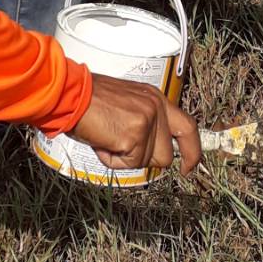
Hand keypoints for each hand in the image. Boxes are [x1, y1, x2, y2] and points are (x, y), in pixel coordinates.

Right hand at [71, 74, 201, 174]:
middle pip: (167, 155)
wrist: (70, 94)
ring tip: (107, 137)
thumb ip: (144, 122)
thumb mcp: (127, 104)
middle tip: (121, 149)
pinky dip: (112, 160)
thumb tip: (150, 149)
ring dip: (124, 158)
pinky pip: (129, 163)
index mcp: (156, 98)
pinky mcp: (135, 134)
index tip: (189, 167)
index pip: (187, 127)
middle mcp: (156, 107)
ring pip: (147, 162)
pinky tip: (102, 141)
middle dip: (145, 159)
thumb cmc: (88, 101)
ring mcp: (147, 120)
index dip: (192, 151)